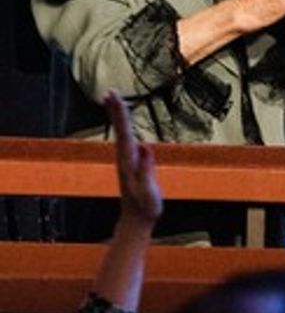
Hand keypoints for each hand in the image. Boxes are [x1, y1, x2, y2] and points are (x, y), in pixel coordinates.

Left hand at [104, 92, 161, 225]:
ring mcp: (128, 160)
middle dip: (115, 110)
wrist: (137, 221)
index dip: (120, 114)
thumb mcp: (147, 191)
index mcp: (128, 161)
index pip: (124, 132)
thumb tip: (145, 147)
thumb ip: (146, 170)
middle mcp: (125, 158)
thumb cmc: (145, 207)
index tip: (115, 97)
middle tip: (109, 91)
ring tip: (115, 101)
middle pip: (120, 129)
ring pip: (122, 133)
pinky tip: (126, 123)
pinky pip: (128, 139)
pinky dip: (126, 127)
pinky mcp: (133, 163)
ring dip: (119, 116)